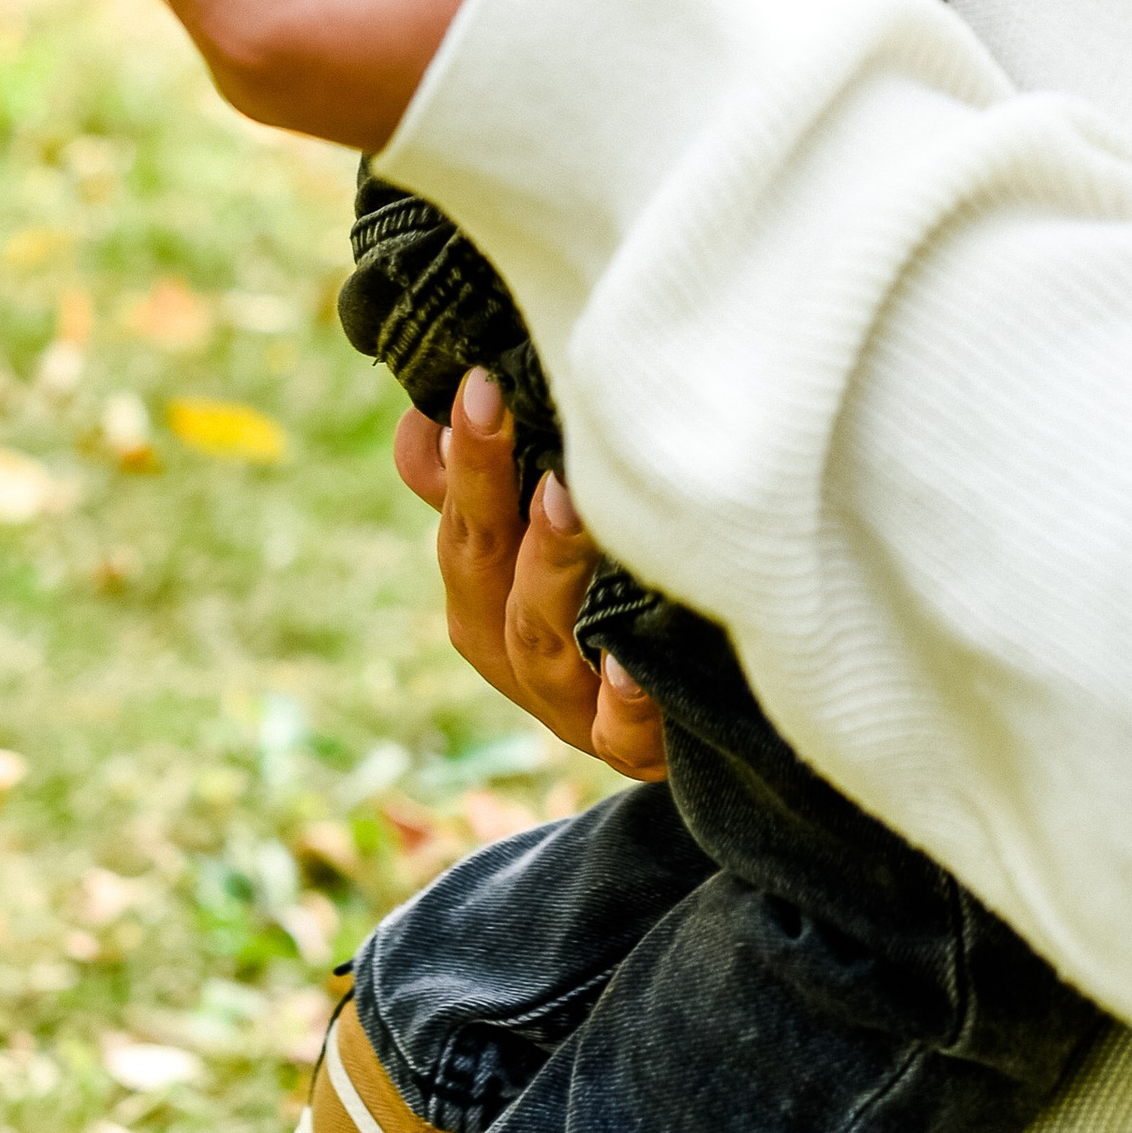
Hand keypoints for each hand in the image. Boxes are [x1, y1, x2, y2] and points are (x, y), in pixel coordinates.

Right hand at [393, 375, 668, 783]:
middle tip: (497, 403)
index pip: (453, 518)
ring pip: (533, 640)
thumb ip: (488, 482)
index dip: (453, 453)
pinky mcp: (631, 752)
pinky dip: (620, 701)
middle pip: (478, 562)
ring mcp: (566, 705)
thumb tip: (430, 405)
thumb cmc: (615, 601)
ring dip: (543, 569)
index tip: (476, 380)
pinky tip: (628, 666)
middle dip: (482, 480)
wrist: (700, 712)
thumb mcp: (549, 537)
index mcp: (483, 591)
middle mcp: (508, 646)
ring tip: (568, 502)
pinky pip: (617, 734)